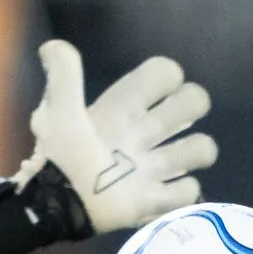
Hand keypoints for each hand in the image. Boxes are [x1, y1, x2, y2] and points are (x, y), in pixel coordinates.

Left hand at [23, 40, 215, 232]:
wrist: (57, 206)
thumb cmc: (60, 156)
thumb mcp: (58, 112)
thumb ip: (63, 76)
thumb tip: (52, 46)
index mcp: (125, 109)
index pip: (163, 74)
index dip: (169, 75)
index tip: (162, 87)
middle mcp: (144, 134)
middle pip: (194, 102)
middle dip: (191, 106)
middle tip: (166, 127)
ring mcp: (152, 168)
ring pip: (201, 147)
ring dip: (193, 152)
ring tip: (164, 165)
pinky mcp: (155, 200)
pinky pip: (190, 191)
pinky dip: (181, 193)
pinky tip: (155, 194)